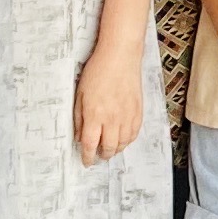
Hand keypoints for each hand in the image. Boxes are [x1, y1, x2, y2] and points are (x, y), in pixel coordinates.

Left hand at [72, 40, 142, 164]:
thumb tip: (80, 136)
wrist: (120, 57)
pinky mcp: (138, 111)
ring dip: (116, 150)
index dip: (88, 156)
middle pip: (109, 147)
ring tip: (110, 149)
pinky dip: (128, 141)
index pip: (91, 144)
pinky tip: (122, 139)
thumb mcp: (80, 94)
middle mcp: (112, 119)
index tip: (86, 161)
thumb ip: (79, 118)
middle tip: (98, 156)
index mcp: (95, 115)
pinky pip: (134, 133)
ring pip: (123, 143)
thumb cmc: (97, 71)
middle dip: (102, 155)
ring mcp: (127, 115)